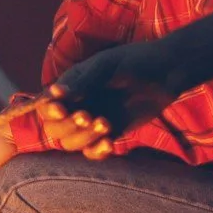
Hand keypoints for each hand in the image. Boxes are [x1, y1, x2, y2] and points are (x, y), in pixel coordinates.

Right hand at [40, 41, 180, 157]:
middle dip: (67, 126)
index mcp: (71, 86)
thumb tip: (55, 93)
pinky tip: (110, 142)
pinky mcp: (110, 134)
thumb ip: (81, 80)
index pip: (46, 105)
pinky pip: (93, 152)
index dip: (49, 111)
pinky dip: (97, 151)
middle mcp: (77, 106)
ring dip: (84, 138)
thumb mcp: (106, 66)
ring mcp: (92, 122)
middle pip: (54, 129)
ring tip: (106, 124)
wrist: (167, 73)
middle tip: (87, 116)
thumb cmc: (135, 61)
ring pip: (72, 143)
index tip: (61, 109)